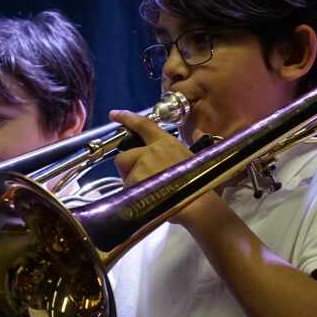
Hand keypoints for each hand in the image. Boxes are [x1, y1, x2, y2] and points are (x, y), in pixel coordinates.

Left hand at [110, 109, 223, 230]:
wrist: (198, 203)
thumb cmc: (201, 183)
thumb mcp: (199, 158)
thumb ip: (195, 143)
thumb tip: (198, 132)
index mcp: (166, 142)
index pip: (143, 125)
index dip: (127, 118)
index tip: (114, 114)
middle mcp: (151, 151)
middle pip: (124, 156)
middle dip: (127, 169)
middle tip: (140, 180)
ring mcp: (142, 166)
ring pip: (125, 177)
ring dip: (132, 185)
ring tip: (150, 195)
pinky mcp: (135, 181)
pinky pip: (126, 191)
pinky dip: (133, 198)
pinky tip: (147, 202)